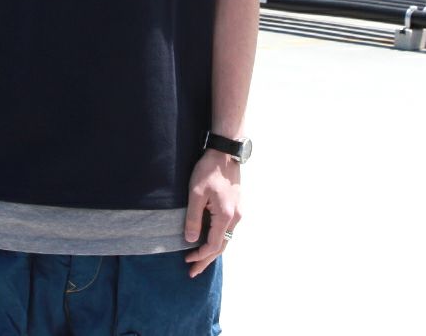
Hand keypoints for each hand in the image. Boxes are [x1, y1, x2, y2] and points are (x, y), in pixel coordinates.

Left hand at [183, 149, 240, 277]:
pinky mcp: (236, 206)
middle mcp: (236, 218)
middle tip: (193, 272)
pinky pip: (228, 229)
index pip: (214, 245)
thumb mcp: (196, 193)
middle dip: (206, 260)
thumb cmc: (208, 170)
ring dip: (213, 251)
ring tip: (200, 260)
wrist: (225, 153)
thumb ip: (194, 218)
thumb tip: (191, 241)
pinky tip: (209, 240)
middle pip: (222, 246)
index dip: (200, 256)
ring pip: (226, 239)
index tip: (187, 260)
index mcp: (225, 216)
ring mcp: (238, 212)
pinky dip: (218, 239)